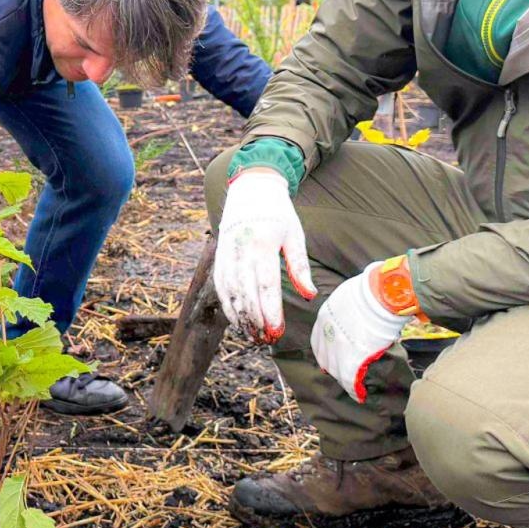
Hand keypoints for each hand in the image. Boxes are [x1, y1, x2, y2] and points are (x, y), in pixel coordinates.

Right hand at [213, 167, 316, 341]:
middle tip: (267, 340)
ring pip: (229, 292)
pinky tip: (238, 320)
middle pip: (246, 293)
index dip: (271, 311)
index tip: (277, 331)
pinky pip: (220, 285)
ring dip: (240, 317)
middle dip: (256, 320)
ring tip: (253, 336)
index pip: (266, 285)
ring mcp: (227, 253)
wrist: (251, 187)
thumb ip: (299, 266)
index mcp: (263, 243)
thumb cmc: (278, 212)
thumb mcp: (295, 235)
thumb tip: (309, 295)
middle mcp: (241, 250)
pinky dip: (227, 305)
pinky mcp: (219, 256)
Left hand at [312, 261, 413, 402]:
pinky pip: (349, 380)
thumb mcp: (349, 297)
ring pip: (337, 370)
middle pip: (325, 357)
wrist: (380, 294)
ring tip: (354, 386)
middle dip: (333, 366)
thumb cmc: (372, 290)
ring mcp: (337, 347)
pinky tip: (360, 396)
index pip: (319, 340)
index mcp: (325, 317)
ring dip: (345, 379)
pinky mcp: (351, 358)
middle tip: (343, 373)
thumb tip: (358, 316)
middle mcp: (326, 333)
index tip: (330, 358)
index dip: (325, 351)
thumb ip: (348, 311)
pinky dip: (354, 390)